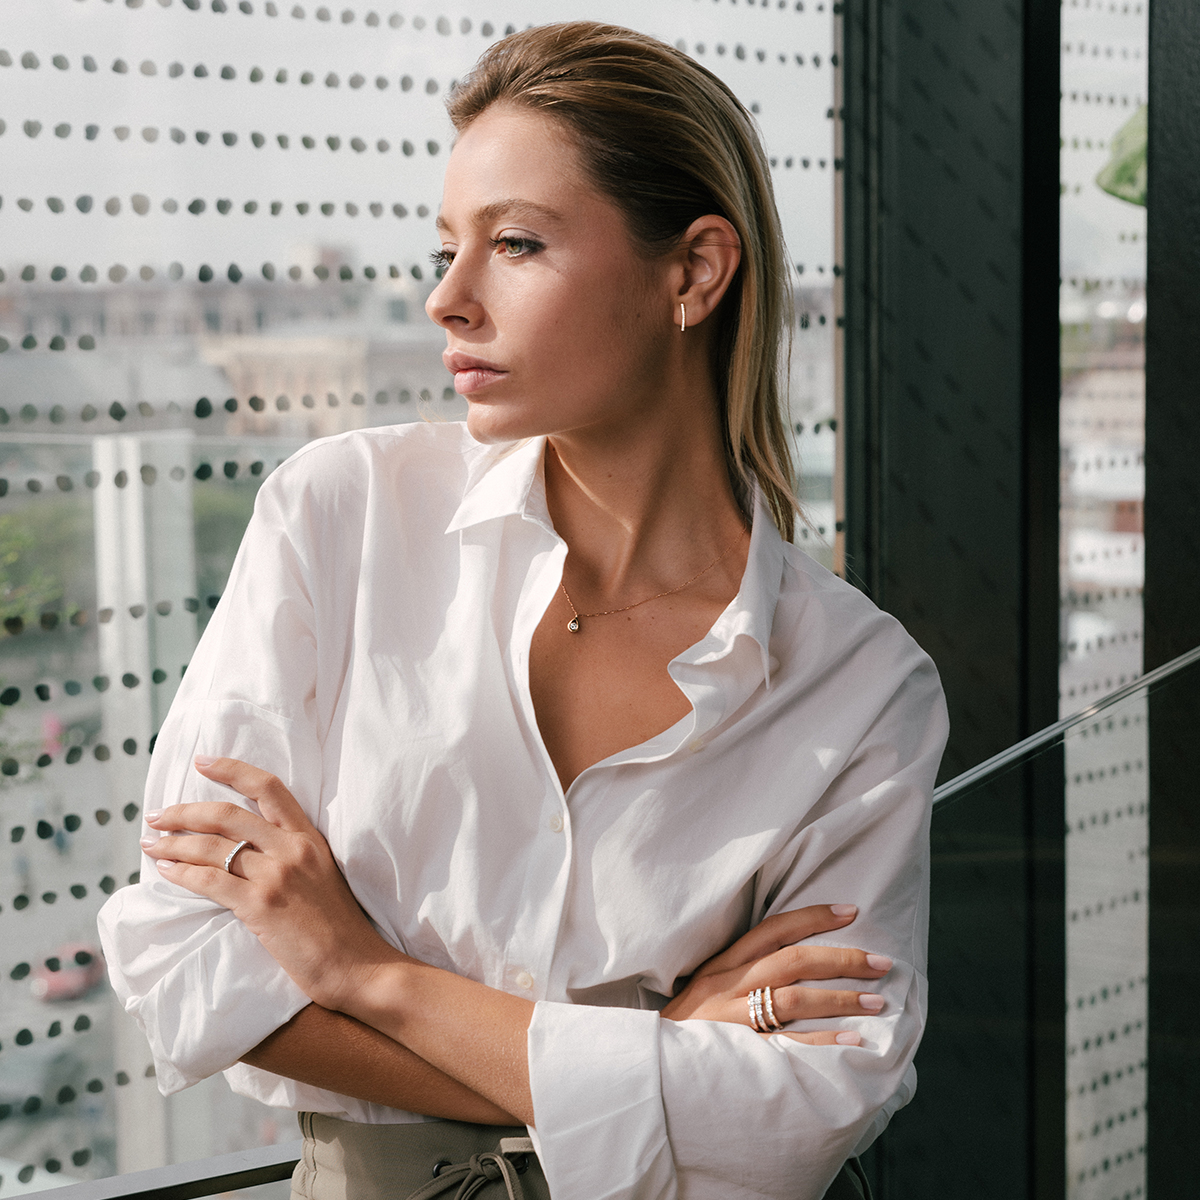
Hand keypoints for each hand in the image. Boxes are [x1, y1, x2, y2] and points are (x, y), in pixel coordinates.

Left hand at [141, 757, 401, 1012]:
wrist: (356, 965)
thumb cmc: (340, 928)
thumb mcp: (323, 876)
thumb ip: (291, 856)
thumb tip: (247, 849)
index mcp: (310, 837)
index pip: (269, 787)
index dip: (232, 769)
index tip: (202, 762)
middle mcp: (291, 849)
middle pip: (227, 814)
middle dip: (184, 812)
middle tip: (157, 815)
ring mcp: (275, 875)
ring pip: (211, 846)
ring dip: (172, 844)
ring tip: (150, 844)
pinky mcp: (260, 905)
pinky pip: (208, 880)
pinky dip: (181, 874)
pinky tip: (165, 872)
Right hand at [660, 905, 889, 1046]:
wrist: (651, 1068)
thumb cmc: (686, 1028)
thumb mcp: (707, 988)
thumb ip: (742, 973)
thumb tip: (795, 961)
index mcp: (722, 965)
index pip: (773, 930)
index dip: (813, 917)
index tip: (851, 911)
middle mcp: (727, 986)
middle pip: (793, 961)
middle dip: (841, 959)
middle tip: (881, 963)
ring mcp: (732, 1021)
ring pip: (794, 999)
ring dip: (840, 999)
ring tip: (876, 1001)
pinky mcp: (739, 1055)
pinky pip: (788, 1046)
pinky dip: (823, 1041)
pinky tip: (853, 1041)